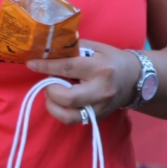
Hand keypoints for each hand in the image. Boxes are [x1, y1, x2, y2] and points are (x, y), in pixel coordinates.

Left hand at [25, 40, 141, 124]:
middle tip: (49, 81)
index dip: (46, 66)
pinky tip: (60, 102)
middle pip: (67, 98)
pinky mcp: (97, 117)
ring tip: (54, 92)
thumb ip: (73, 48)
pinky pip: (72, 120)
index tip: (31, 63)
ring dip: (53, 104)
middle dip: (50, 89)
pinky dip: (60, 112)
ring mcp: (100, 107)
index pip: (67, 68)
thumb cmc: (112, 59)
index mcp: (100, 68)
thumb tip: (49, 48)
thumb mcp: (96, 47)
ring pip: (67, 115)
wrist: (135, 79)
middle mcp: (101, 90)